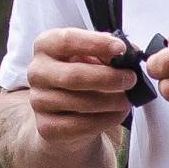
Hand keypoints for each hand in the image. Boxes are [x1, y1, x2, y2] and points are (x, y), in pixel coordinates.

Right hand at [24, 28, 137, 143]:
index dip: (96, 43)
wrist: (67, 114)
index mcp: (46, 46)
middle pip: (74, 75)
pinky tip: (117, 113)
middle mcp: (37, 72)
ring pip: (81, 103)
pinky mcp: (46, 127)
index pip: (67, 40)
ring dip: (112, 101)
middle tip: (131, 79)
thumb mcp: (93, 56)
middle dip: (109, 78)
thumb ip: (108, 51)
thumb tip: (128, 53)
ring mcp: (38, 101)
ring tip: (127, 99)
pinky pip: (82, 125)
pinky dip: (106, 119)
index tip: (121, 48)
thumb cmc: (83, 76)